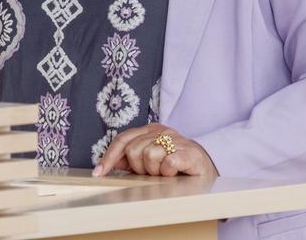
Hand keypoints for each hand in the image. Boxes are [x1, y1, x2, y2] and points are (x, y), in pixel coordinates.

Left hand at [92, 123, 218, 177]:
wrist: (206, 167)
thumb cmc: (175, 164)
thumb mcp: (150, 160)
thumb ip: (130, 159)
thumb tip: (108, 164)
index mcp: (150, 130)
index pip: (123, 139)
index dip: (109, 156)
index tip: (99, 173)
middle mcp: (162, 132)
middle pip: (133, 150)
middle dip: (138, 167)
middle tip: (151, 173)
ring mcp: (175, 140)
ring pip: (149, 156)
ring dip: (154, 171)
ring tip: (164, 172)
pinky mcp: (187, 152)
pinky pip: (166, 162)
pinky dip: (167, 171)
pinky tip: (173, 172)